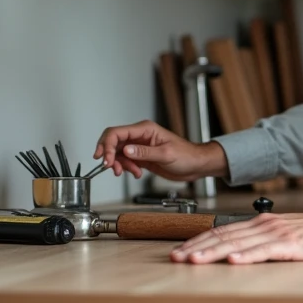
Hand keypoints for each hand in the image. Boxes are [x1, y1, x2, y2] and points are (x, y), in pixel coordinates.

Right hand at [94, 120, 227, 180]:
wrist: (195, 165)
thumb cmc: (187, 155)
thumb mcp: (166, 154)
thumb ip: (144, 153)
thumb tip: (126, 150)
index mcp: (145, 129)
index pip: (117, 133)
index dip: (107, 145)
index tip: (106, 160)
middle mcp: (140, 136)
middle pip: (114, 141)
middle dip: (109, 154)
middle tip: (110, 167)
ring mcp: (139, 147)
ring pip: (118, 153)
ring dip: (119, 164)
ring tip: (127, 172)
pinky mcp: (141, 157)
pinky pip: (126, 161)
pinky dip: (127, 168)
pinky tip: (136, 173)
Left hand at [170, 207, 302, 263]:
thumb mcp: (283, 234)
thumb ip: (261, 240)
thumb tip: (237, 251)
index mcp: (261, 223)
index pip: (222, 231)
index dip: (199, 241)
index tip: (180, 251)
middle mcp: (264, 226)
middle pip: (223, 236)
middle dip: (197, 247)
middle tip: (175, 257)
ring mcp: (277, 235)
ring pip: (238, 244)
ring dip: (213, 253)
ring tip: (193, 260)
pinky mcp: (291, 246)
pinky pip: (265, 251)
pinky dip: (247, 256)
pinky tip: (233, 261)